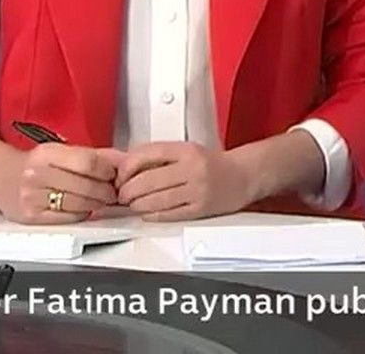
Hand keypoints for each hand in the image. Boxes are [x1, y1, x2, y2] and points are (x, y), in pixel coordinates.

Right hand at [0, 134, 121, 224]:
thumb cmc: (35, 163)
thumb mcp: (61, 151)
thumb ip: (94, 155)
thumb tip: (125, 161)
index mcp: (47, 153)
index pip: (89, 163)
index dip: (108, 171)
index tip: (115, 174)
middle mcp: (37, 174)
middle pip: (87, 186)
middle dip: (107, 191)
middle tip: (113, 192)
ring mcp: (32, 197)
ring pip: (80, 205)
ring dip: (98, 204)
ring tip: (101, 200)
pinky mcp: (31, 217)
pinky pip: (68, 218)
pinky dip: (82, 214)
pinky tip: (84, 208)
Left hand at [115, 141, 259, 221]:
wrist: (243, 175)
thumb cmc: (212, 164)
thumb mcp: (186, 150)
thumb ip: (159, 156)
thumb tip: (127, 166)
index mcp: (186, 150)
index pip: (148, 154)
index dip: (127, 167)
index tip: (121, 175)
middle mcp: (192, 168)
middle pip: (148, 181)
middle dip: (128, 191)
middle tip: (122, 194)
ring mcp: (197, 189)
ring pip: (156, 200)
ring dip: (137, 205)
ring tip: (132, 204)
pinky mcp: (200, 208)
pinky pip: (169, 214)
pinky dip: (152, 215)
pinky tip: (147, 213)